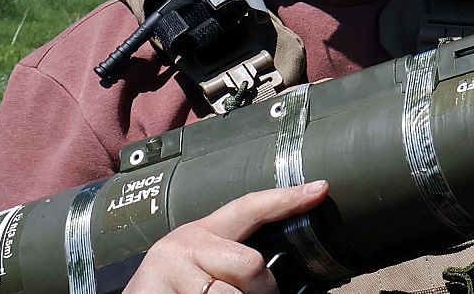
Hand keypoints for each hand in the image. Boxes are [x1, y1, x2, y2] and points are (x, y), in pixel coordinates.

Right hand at [123, 181, 328, 293]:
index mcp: (202, 233)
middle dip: (261, 291)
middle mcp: (184, 243)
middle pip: (251, 264)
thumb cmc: (172, 290)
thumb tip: (275, 274)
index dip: (285, 198)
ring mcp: (168, 268)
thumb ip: (234, 261)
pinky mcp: (154, 290)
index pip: (248, 208)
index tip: (319, 189)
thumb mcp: (201, 268)